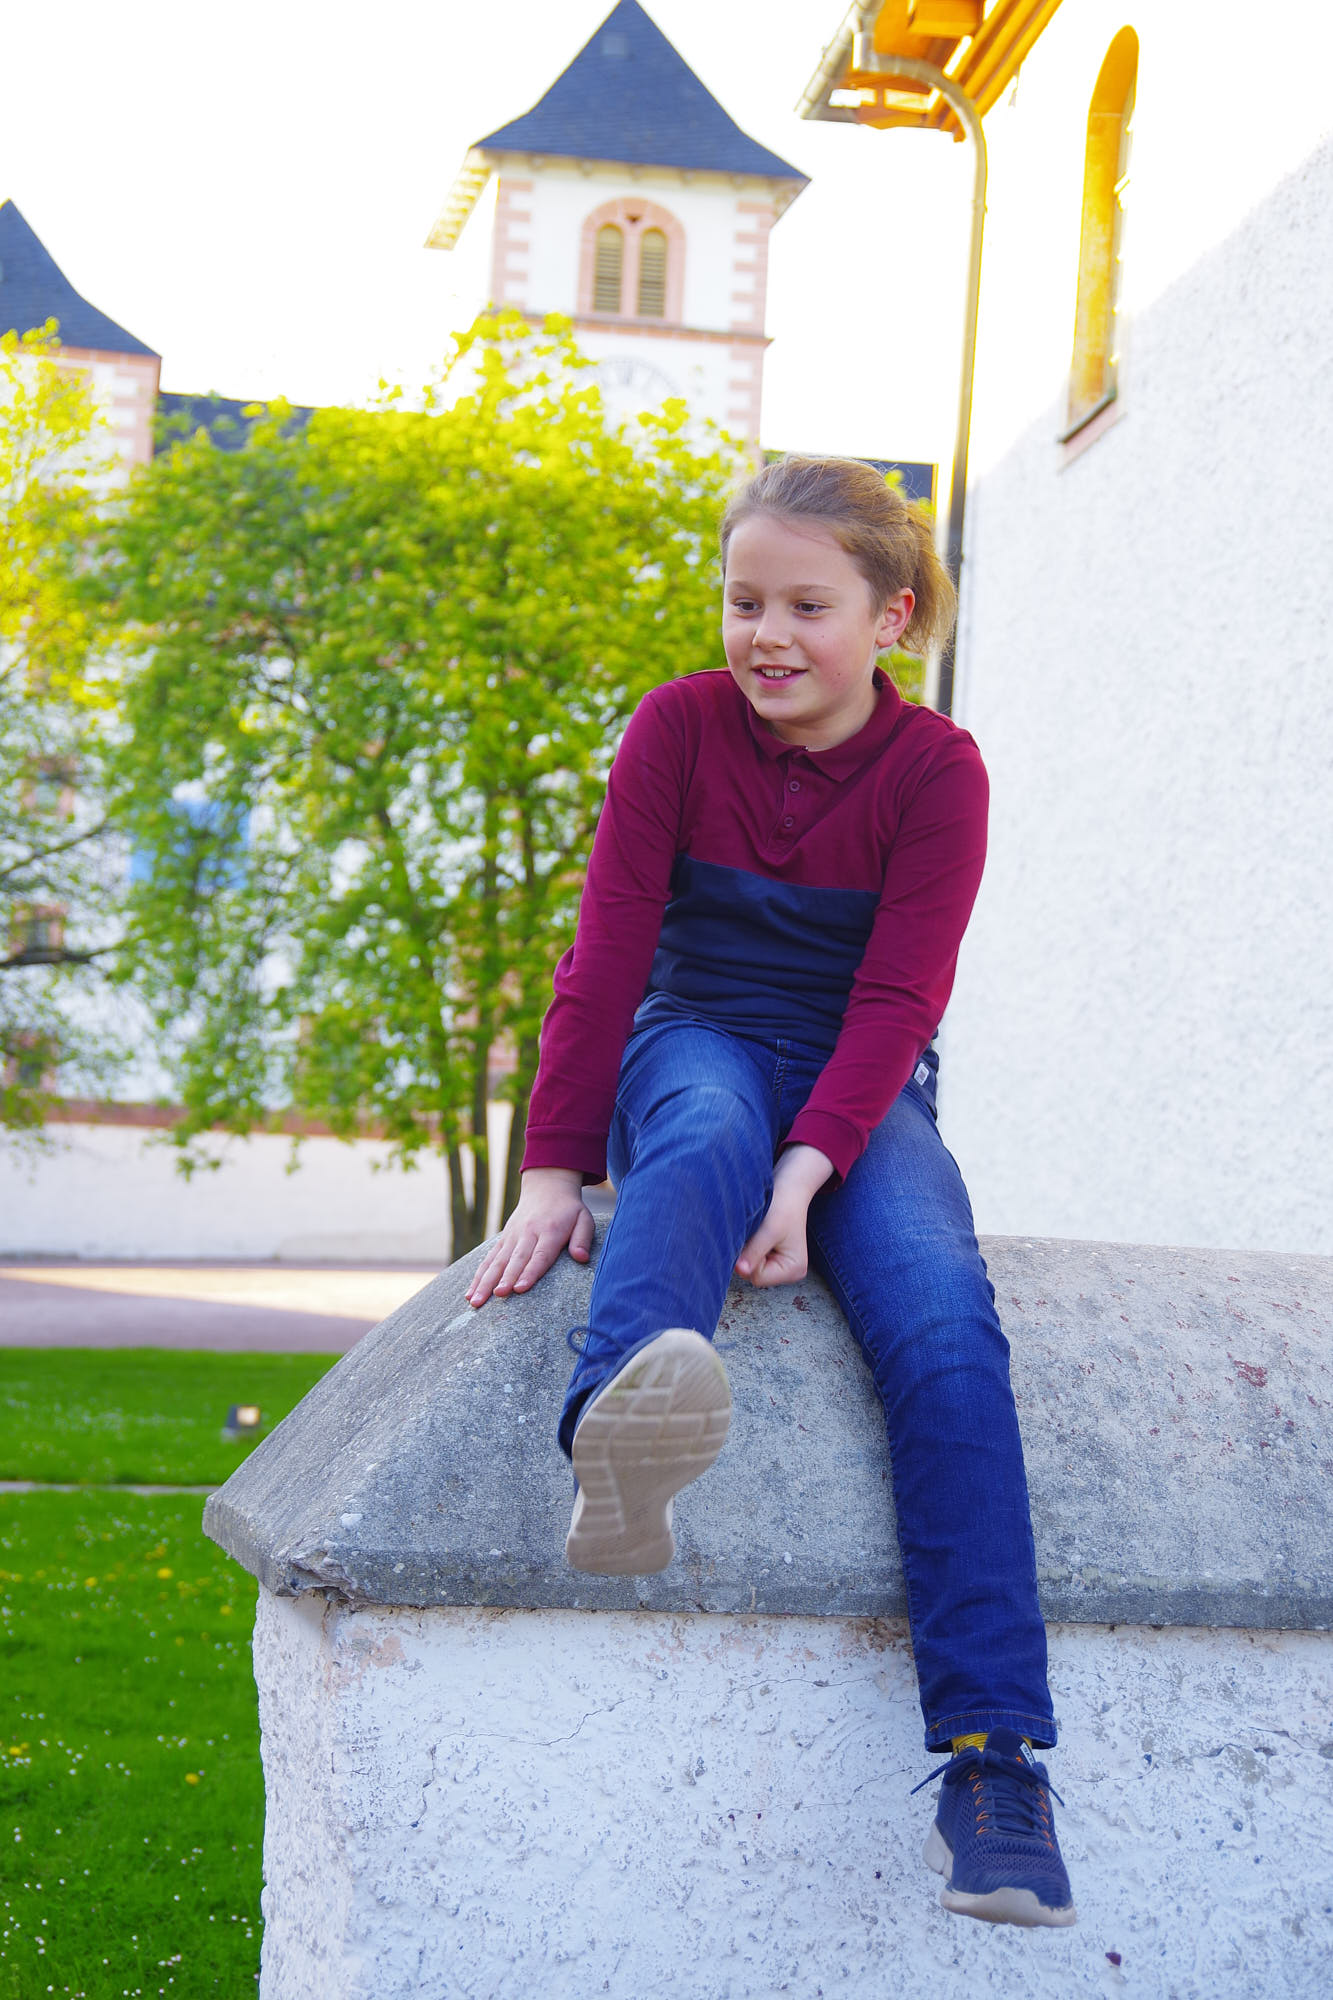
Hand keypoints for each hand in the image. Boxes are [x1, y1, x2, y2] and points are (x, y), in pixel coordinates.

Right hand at [466, 1168, 595, 1306]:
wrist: (546, 1188)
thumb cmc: (569, 1210)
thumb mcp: (584, 1219)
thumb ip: (583, 1238)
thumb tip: (581, 1258)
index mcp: (550, 1231)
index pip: (539, 1255)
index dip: (530, 1273)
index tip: (520, 1289)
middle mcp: (528, 1234)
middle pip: (515, 1260)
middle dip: (505, 1279)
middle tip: (497, 1296)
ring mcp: (512, 1236)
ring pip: (497, 1262)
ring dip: (485, 1282)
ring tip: (476, 1301)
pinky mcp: (503, 1239)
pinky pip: (489, 1259)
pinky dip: (479, 1276)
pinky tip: (470, 1293)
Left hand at [734, 1144, 833, 1289]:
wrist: (788, 1186)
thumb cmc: (782, 1205)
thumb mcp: (768, 1229)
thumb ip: (754, 1252)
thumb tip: (739, 1270)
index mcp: (794, 1270)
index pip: (758, 1277)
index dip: (750, 1257)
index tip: (757, 1235)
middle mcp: (788, 1273)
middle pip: (753, 1274)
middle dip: (748, 1253)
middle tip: (757, 1231)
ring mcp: (779, 1266)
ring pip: (748, 1266)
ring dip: (747, 1248)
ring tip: (758, 1230)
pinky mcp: (770, 1257)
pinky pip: (749, 1259)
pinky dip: (747, 1245)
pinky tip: (756, 1232)